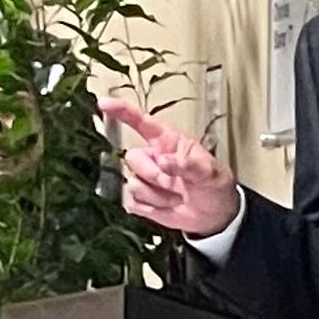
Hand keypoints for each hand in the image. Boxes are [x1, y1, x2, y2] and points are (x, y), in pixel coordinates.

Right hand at [97, 95, 241, 237]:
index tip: (103, 103)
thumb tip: (162, 161)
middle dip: (152, 174)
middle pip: (132, 158)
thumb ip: (187, 164)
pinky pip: (133, 203)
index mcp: (167, 142)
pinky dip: (152, 209)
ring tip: (177, 196)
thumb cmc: (214, 185)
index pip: (140, 122)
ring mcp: (144, 179)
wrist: (215, 215)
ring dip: (157, 195)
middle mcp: (152, 157)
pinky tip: (167, 206)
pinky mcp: (140, 200)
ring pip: (133, 184)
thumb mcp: (210, 172)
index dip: (121, 111)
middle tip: (175, 183)